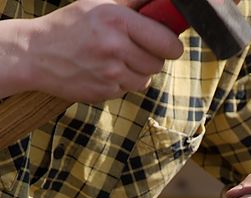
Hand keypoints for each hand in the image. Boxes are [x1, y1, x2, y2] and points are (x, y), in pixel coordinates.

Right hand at [2, 0, 182, 101]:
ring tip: (117, 59)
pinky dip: (122, 82)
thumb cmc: (71, 25)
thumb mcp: (100, 4)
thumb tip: (164, 5)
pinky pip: (128, 90)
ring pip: (145, 79)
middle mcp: (115, 47)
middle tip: (136, 49)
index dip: (172, 45)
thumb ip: (133, 5)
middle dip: (152, 57)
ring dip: (138, 71)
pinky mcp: (105, 92)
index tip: (169, 43)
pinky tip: (105, 71)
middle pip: (158, 63)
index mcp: (116, 19)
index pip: (166, 42)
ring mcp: (110, 73)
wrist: (36, 54)